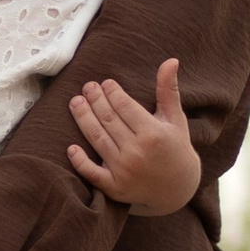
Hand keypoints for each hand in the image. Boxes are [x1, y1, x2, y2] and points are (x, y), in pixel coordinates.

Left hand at [68, 58, 199, 216]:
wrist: (178, 189)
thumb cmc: (176, 148)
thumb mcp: (175, 119)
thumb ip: (168, 90)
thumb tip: (171, 60)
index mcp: (153, 134)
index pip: (125, 107)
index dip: (112, 92)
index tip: (105, 83)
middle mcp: (137, 152)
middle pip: (108, 120)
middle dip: (95, 100)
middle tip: (86, 87)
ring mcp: (124, 171)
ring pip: (97, 139)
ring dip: (83, 119)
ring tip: (75, 102)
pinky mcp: (115, 188)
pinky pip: (92, 173)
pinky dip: (80, 161)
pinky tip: (71, 147)